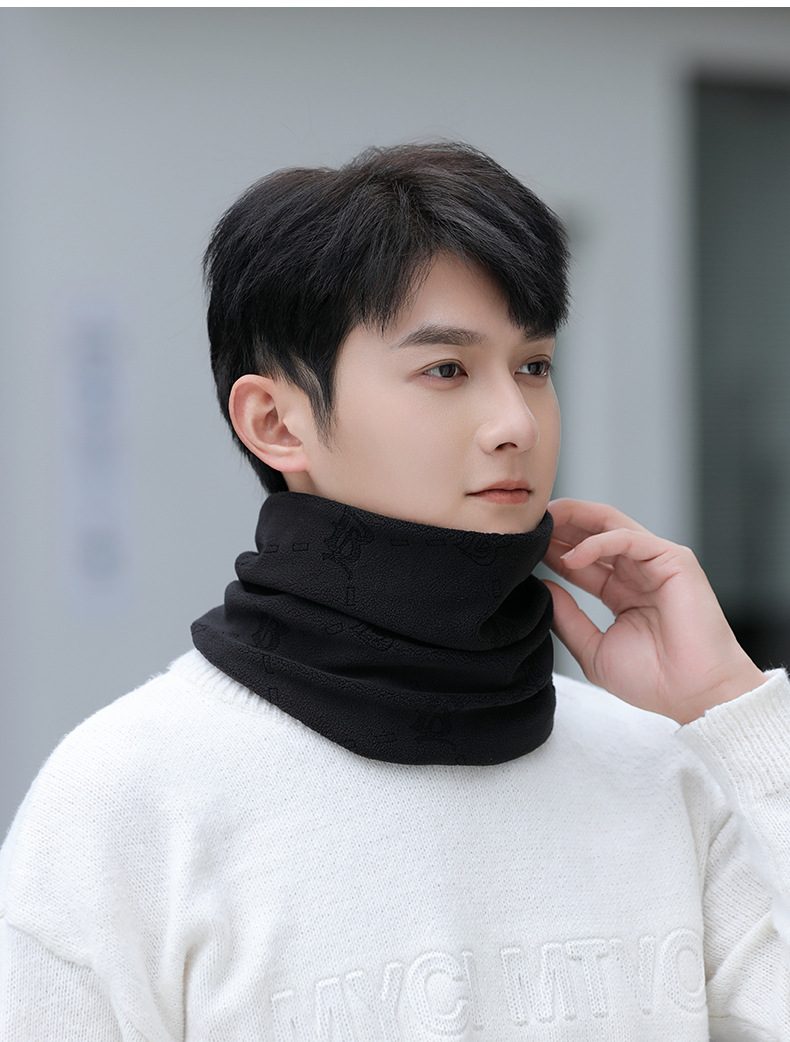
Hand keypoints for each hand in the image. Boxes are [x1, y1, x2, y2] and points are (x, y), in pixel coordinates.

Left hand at [543, 498, 764, 723]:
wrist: (693, 696)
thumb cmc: (652, 679)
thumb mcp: (593, 648)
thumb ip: (567, 617)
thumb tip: (543, 587)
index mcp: (621, 591)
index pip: (582, 559)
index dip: (552, 550)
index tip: (522, 548)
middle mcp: (638, 572)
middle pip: (593, 533)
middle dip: (561, 523)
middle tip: (528, 523)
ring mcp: (656, 563)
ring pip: (610, 524)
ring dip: (575, 519)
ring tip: (545, 522)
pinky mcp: (673, 559)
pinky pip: (629, 538)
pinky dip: (598, 542)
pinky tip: (572, 556)